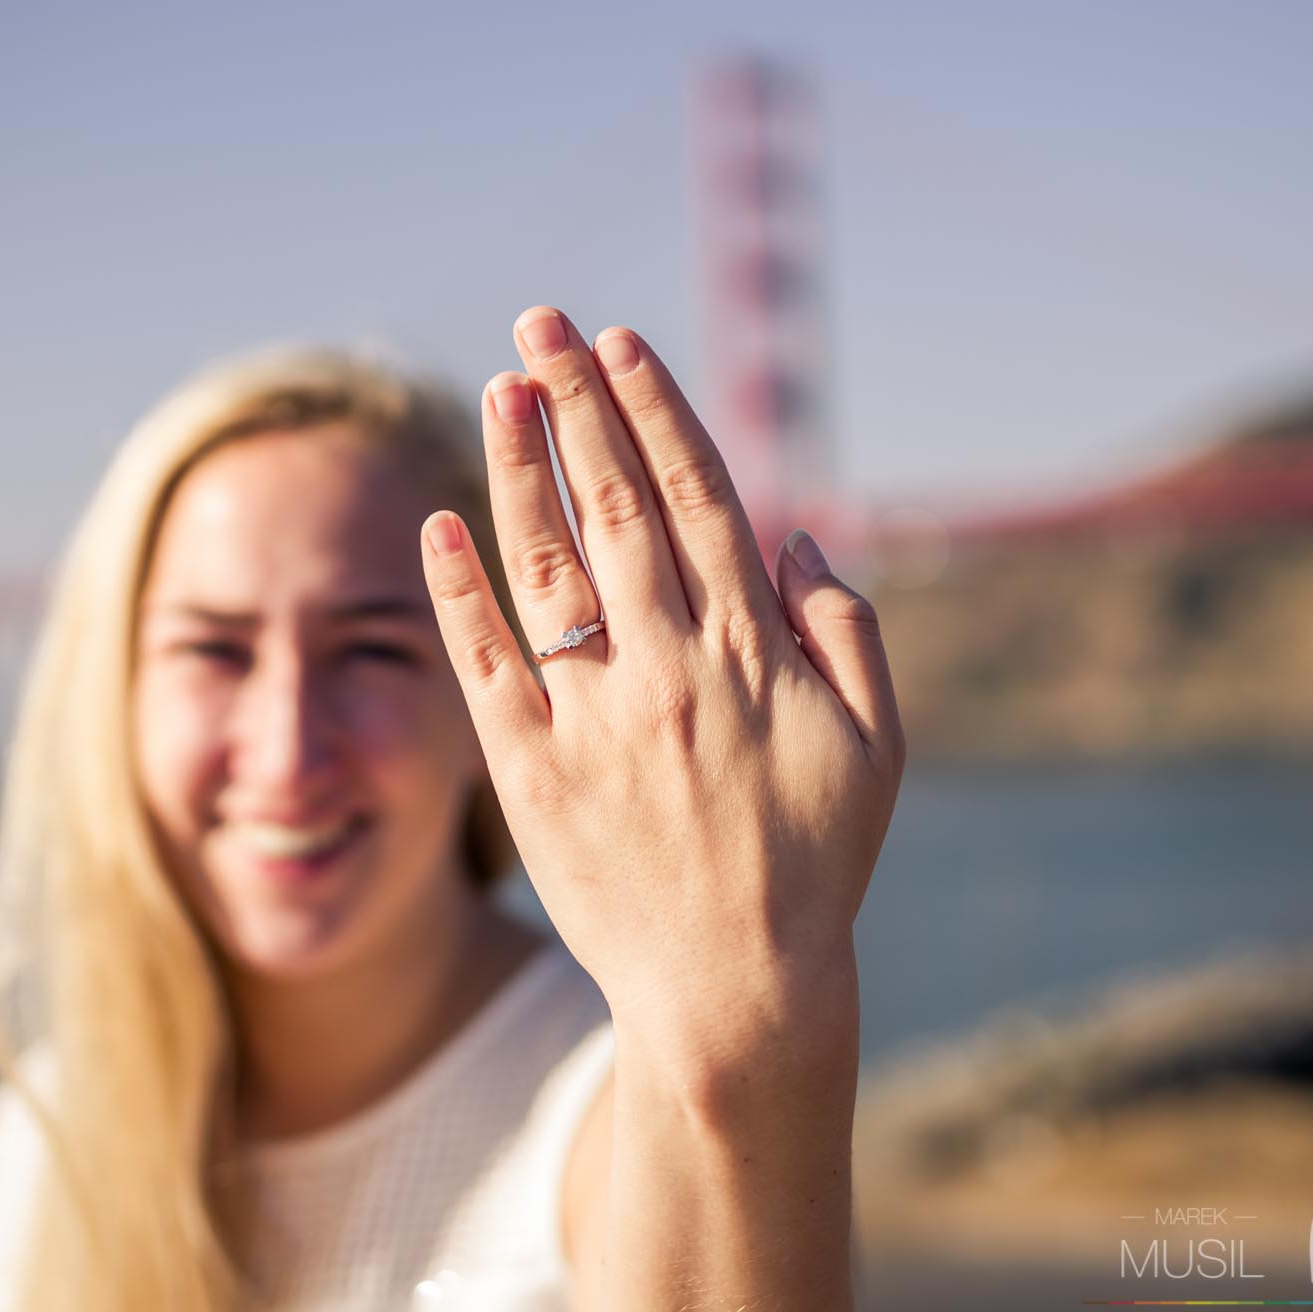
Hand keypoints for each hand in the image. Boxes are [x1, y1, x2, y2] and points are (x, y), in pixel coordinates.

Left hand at [419, 307, 904, 1067]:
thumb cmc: (813, 867)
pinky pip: (486, 663)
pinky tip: (437, 523)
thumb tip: (801, 536)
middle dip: (575, 401)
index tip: (619, 343)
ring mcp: (595, 715)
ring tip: (500, 390)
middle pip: (612, 503)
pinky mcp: (531, 771)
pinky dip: (458, 591)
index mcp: (753, 649)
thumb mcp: (875, 748)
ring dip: (520, 467)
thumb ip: (848, 632)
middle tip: (540, 322)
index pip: (694, 497)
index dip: (653, 410)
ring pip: (547, 562)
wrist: (735, 989)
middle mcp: (670, 665)